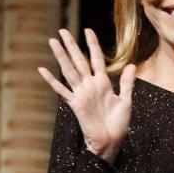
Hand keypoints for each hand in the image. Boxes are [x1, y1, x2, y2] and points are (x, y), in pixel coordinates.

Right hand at [37, 28, 134, 163]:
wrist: (109, 142)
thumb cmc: (118, 125)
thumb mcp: (126, 101)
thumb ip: (127, 83)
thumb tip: (131, 65)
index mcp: (103, 83)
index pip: (97, 59)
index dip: (92, 44)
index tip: (87, 30)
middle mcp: (90, 85)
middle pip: (79, 60)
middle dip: (71, 45)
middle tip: (62, 30)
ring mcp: (81, 93)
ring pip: (69, 70)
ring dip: (61, 56)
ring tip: (52, 42)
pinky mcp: (75, 104)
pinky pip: (61, 90)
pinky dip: (51, 80)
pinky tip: (42, 70)